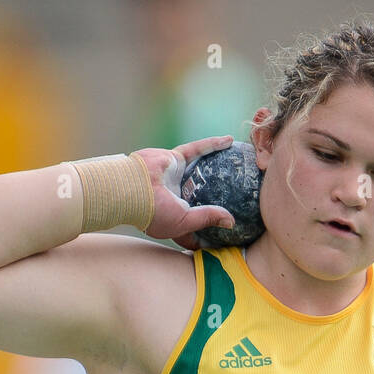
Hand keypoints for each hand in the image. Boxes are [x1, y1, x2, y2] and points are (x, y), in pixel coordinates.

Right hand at [132, 135, 236, 249]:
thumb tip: (231, 222)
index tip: (232, 232)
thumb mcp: (184, 222)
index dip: (212, 230)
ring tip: (239, 165)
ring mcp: (176, 177)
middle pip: (204, 196)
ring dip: (219, 167)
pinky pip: (197, 150)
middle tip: (243, 196)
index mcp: (176, 217)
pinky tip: (229, 140)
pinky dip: (212, 144)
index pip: (197, 227)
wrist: (130, 189)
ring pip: (203, 171)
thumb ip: (207, 219)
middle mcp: (177, 197)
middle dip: (220, 197)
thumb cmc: (154, 212)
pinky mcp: (174, 159)